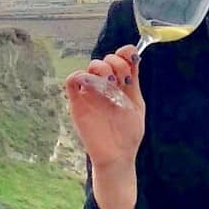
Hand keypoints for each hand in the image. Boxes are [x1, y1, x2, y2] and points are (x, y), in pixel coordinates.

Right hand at [64, 44, 145, 170]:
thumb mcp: (136, 105)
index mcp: (122, 86)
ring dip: (100, 69)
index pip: (121, 59)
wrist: (117, 156)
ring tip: (108, 84)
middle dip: (115, 63)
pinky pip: (72, 82)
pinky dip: (78, 77)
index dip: (125, 53)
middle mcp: (106, 87)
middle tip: (120, 78)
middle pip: (105, 60)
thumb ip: (133, 82)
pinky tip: (89, 85)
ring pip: (89, 68)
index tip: (131, 56)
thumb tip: (134, 59)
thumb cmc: (129, 134)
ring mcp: (91, 94)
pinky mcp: (78, 103)